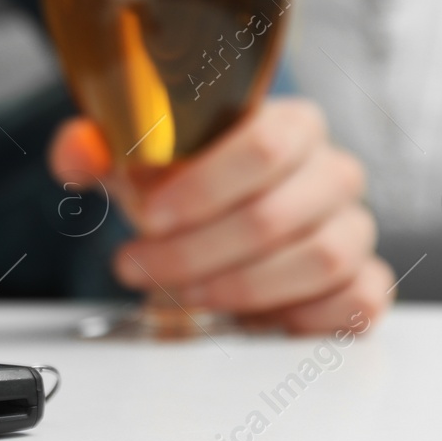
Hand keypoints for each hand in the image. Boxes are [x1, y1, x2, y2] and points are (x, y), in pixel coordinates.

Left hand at [48, 98, 392, 332]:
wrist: (215, 222)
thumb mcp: (134, 163)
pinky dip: (303, 315)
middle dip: (198, 249)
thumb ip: (97, 148)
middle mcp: (330, 172)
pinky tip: (249, 316)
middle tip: (141, 265)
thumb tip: (79, 152)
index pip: (264, 144)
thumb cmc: (184, 187)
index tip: (150, 215)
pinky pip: (358, 300)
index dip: (204, 186)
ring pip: (320, 259)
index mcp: (287, 124)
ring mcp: (352, 227)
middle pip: (279, 212)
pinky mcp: (362, 282)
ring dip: (239, 286)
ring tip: (180, 292)